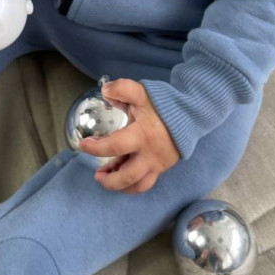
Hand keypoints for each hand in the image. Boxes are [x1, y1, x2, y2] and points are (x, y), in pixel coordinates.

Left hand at [79, 78, 180, 193]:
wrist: (191, 114)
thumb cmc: (164, 105)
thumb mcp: (142, 93)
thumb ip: (123, 89)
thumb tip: (105, 90)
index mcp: (142, 135)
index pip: (114, 146)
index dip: (96, 148)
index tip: (83, 145)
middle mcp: (150, 155)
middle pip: (127, 177)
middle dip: (109, 180)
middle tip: (96, 174)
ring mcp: (157, 164)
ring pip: (138, 185)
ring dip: (120, 186)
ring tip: (106, 179)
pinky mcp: (162, 168)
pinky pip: (146, 182)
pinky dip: (131, 183)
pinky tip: (121, 176)